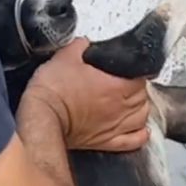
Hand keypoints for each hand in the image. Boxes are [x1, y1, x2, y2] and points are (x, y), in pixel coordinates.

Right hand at [22, 38, 150, 151]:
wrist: (42, 118)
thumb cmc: (53, 91)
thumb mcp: (64, 58)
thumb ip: (80, 47)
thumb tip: (85, 43)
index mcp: (115, 86)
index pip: (140, 78)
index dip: (136, 73)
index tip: (128, 71)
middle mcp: (119, 108)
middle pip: (143, 97)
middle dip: (138, 90)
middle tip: (128, 85)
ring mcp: (115, 127)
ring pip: (142, 117)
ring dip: (141, 109)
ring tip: (134, 103)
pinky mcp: (106, 142)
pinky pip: (133, 141)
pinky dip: (140, 135)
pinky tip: (141, 130)